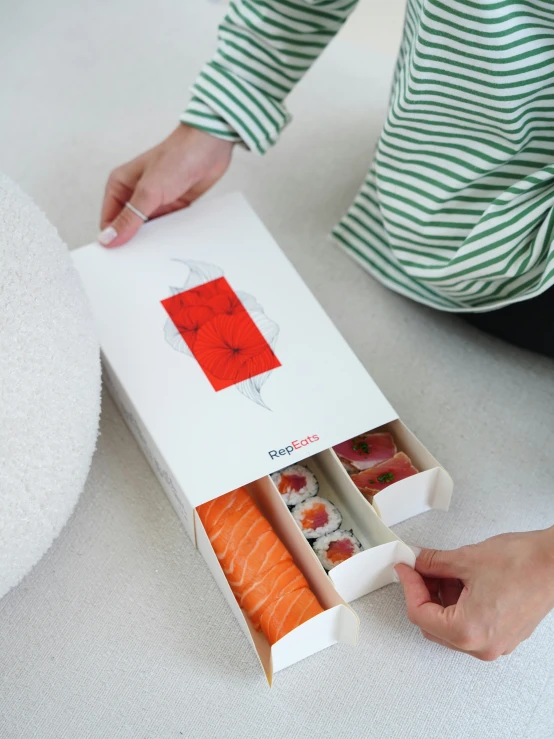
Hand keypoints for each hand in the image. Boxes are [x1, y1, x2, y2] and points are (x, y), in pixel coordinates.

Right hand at [98, 124, 234, 246]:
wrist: (209, 147)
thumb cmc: (176, 158)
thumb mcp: (148, 192)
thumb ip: (129, 218)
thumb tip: (108, 239)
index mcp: (119, 186)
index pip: (109, 222)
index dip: (112, 240)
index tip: (119, 259)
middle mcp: (134, 195)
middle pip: (128, 228)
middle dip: (133, 243)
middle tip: (139, 264)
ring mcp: (154, 201)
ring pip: (148, 230)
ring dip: (153, 241)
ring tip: (157, 257)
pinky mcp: (173, 206)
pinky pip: (167, 227)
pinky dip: (169, 236)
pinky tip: (171, 246)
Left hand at [395, 527, 553, 660]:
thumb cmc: (523, 564)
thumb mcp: (465, 559)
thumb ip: (432, 563)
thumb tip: (415, 562)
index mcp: (468, 631)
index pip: (419, 613)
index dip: (408, 586)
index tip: (404, 569)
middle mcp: (482, 646)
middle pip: (433, 625)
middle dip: (423, 593)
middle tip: (418, 568)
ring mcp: (495, 643)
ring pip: (450, 626)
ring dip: (441, 598)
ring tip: (443, 569)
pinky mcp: (504, 635)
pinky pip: (470, 625)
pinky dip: (459, 604)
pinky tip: (460, 579)